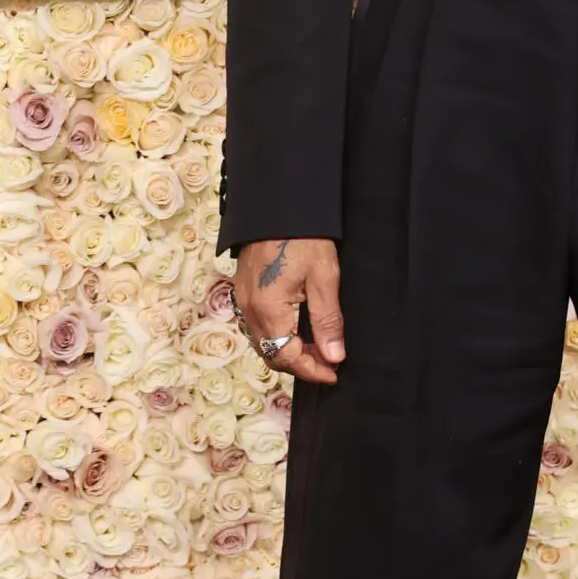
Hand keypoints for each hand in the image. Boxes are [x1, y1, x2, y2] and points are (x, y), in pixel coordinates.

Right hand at [232, 237, 344, 385]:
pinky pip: (256, 326)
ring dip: (287, 352)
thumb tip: (334, 356)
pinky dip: (276, 337)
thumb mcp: (324, 279)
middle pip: (271, 354)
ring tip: (316, 349)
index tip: (334, 374)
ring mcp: (242, 299)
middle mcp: (249, 309)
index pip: (288, 356)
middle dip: (300, 364)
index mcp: (268, 310)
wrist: (278, 204)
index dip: (312, 370)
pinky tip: (295, 330)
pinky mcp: (243, 289)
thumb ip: (327, 321)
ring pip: (262, 342)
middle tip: (328, 363)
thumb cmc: (303, 238)